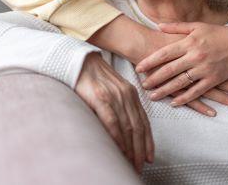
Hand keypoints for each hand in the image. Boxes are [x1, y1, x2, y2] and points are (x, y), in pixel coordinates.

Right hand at [75, 53, 152, 172]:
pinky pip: (113, 122)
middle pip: (138, 127)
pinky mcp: (100, 98)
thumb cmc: (92, 77)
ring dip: (130, 148)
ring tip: (131, 163)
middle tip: (140, 166)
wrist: (78, 61)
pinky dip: (118, 138)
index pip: (144, 121)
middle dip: (141, 150)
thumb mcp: (112, 89)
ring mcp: (114, 96)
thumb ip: (120, 104)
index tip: (149, 156)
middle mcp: (126, 95)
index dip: (148, 141)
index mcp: (130, 93)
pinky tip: (119, 150)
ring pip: (127, 127)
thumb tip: (124, 128)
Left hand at [136, 21, 227, 106]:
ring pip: (180, 83)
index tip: (138, 68)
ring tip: (153, 96)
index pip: (165, 54)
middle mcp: (195, 56)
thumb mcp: (197, 26)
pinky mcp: (213, 80)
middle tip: (142, 85)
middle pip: (169, 70)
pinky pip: (196, 92)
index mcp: (189, 42)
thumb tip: (158, 26)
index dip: (150, 61)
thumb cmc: (217, 33)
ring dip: (165, 91)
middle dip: (154, 79)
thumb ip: (176, 27)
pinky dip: (184, 98)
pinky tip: (173, 102)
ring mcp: (204, 69)